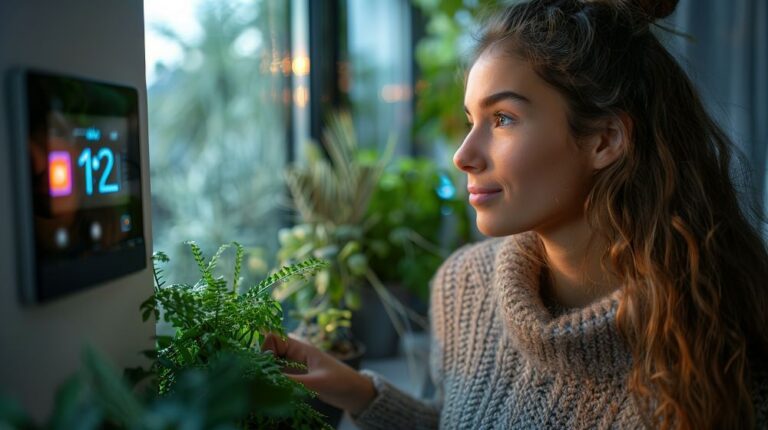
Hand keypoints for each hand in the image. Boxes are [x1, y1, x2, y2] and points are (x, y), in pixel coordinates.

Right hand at [261, 333, 375, 414]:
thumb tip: (267, 381)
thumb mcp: (316, 382)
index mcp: (299, 347)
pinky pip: (276, 378)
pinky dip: (272, 384)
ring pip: (270, 366)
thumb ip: (292, 382)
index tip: (267, 366)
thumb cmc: (341, 382)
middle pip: (267, 352)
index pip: (273, 338)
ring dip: (267, 376)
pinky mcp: (293, 379)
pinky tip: (273, 394)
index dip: (265, 349)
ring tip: (267, 389)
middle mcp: (293, 355)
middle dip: (263, 365)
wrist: (354, 394)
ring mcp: (292, 367)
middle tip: (263, 380)